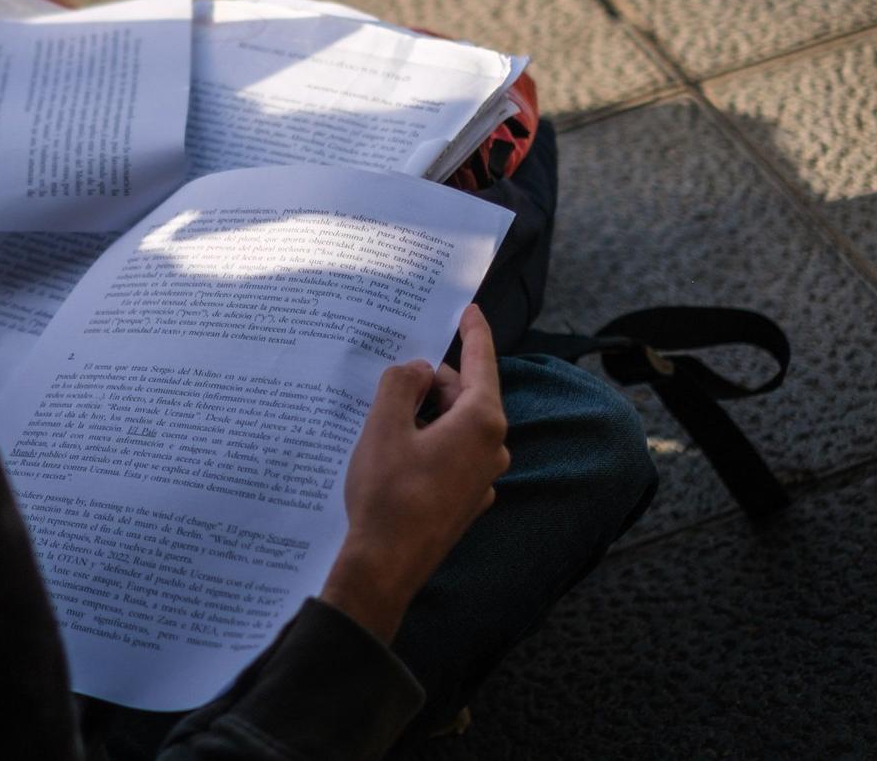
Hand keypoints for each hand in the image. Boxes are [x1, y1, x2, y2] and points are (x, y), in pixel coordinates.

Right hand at [319, 305, 508, 642]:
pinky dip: (428, 444)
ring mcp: (482, 479)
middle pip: (464, 395)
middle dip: (431, 383)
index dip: (473, 332)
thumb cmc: (386, 495)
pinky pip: (451, 455)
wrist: (385, 565)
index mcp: (481, 422)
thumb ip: (402, 382)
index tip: (468, 310)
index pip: (482, 363)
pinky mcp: (466, 501)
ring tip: (384, 424)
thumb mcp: (384, 425)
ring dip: (426, 416)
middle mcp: (492, 449)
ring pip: (456, 427)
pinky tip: (395, 455)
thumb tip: (420, 370)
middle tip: (391, 383)